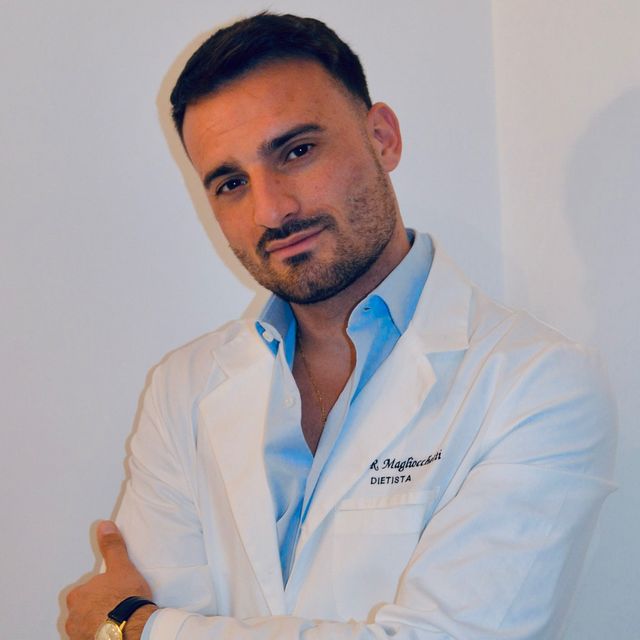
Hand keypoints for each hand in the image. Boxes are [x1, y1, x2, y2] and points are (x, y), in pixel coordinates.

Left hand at [65, 521, 156, 639]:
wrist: (133, 628)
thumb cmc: (125, 600)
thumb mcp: (121, 567)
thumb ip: (112, 547)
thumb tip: (104, 527)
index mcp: (77, 596)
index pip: (87, 590)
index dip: (103, 589)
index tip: (116, 591)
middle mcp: (73, 618)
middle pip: (84, 609)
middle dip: (98, 607)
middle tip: (118, 605)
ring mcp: (79, 635)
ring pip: (87, 625)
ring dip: (99, 622)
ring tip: (119, 620)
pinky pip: (92, 637)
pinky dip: (100, 635)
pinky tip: (115, 632)